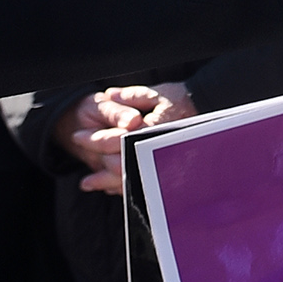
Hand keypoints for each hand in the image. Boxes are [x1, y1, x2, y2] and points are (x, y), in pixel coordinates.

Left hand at [66, 82, 194, 195]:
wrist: (205, 111)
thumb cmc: (180, 100)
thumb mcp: (156, 93)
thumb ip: (131, 97)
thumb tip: (109, 95)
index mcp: (151, 130)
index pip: (116, 139)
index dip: (95, 139)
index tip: (77, 136)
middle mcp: (155, 150)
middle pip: (119, 162)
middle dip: (95, 160)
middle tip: (79, 157)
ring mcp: (160, 164)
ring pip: (127, 179)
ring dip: (104, 182)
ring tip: (86, 183)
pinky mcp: (164, 173)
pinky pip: (140, 185)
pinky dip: (122, 188)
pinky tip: (108, 188)